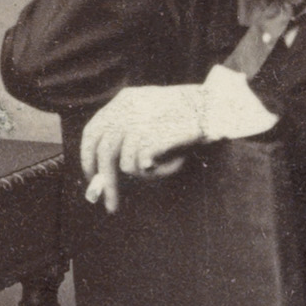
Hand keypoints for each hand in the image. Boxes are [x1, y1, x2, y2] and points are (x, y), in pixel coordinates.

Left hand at [80, 84, 205, 211]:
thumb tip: (103, 176)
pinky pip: (144, 166)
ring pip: (126, 164)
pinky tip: (174, 162)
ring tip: (167, 166)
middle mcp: (128, 109)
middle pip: (105, 153)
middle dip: (106, 183)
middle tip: (110, 205)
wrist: (216, 107)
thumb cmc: (186, 119)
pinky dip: (159, 171)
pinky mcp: (152, 134)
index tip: (93, 177)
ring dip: (145, 174)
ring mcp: (139, 121)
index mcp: (124, 101)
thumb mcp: (153, 117)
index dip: (88, 157)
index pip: (93, 132)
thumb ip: (128, 139)